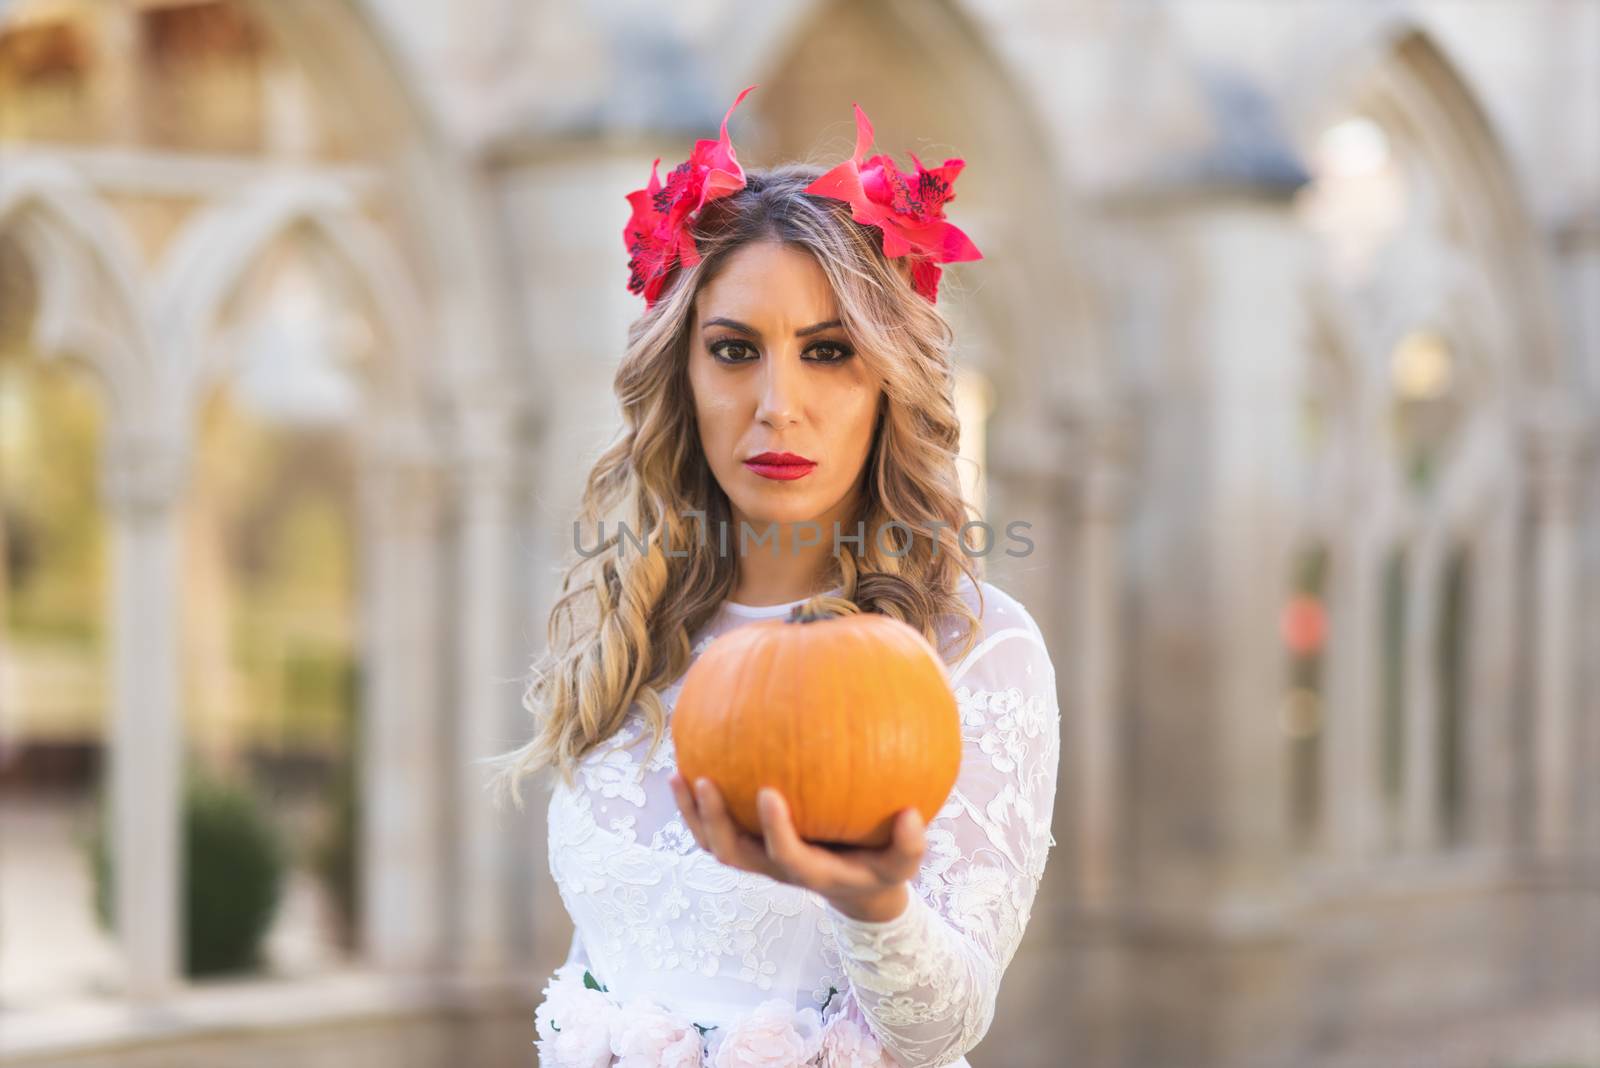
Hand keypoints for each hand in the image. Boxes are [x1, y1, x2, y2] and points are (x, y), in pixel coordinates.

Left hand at [668, 771, 924, 922]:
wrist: (857, 886)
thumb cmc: (881, 867)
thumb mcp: (903, 863)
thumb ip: (910, 844)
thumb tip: (912, 816)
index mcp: (810, 871)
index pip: (784, 855)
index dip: (773, 828)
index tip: (767, 792)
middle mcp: (776, 866)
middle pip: (731, 853)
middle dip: (712, 821)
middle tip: (701, 781)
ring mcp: (759, 856)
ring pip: (714, 843)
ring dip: (693, 815)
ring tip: (678, 775)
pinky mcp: (751, 841)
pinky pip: (718, 825)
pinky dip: (699, 802)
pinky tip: (696, 757)